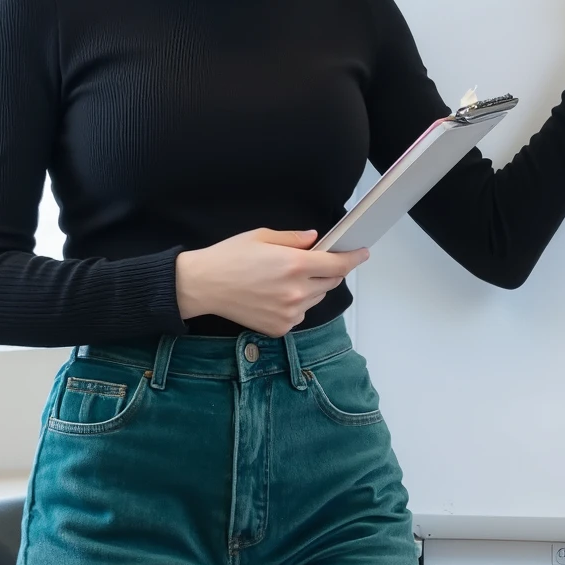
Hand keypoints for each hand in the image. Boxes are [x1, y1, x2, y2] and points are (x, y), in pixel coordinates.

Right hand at [175, 228, 368, 335]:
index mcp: (294, 265)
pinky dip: (297, 304)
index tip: (362, 253)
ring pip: (316, 299)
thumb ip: (294, 239)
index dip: (353, 258)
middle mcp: (296, 291)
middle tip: (312, 262)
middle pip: (331, 282)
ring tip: (285, 279)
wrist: (202, 286)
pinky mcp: (280, 327)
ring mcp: (289, 313)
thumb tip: (315, 240)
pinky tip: (275, 295)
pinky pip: (301, 314)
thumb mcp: (262, 236)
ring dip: (312, 288)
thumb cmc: (229, 258)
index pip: (338, 264)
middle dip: (328, 270)